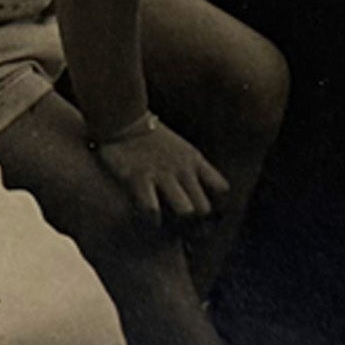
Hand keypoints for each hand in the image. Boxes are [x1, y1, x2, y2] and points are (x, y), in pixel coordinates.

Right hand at [91, 113, 225, 227]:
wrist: (123, 116)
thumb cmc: (149, 135)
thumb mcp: (181, 146)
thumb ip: (192, 165)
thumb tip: (197, 188)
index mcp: (194, 160)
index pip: (221, 189)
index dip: (217, 206)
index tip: (207, 215)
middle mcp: (182, 169)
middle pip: (204, 208)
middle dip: (196, 223)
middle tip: (184, 228)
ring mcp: (162, 175)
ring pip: (186, 212)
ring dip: (176, 223)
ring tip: (167, 224)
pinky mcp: (139, 179)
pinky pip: (153, 211)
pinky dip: (152, 220)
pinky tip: (148, 218)